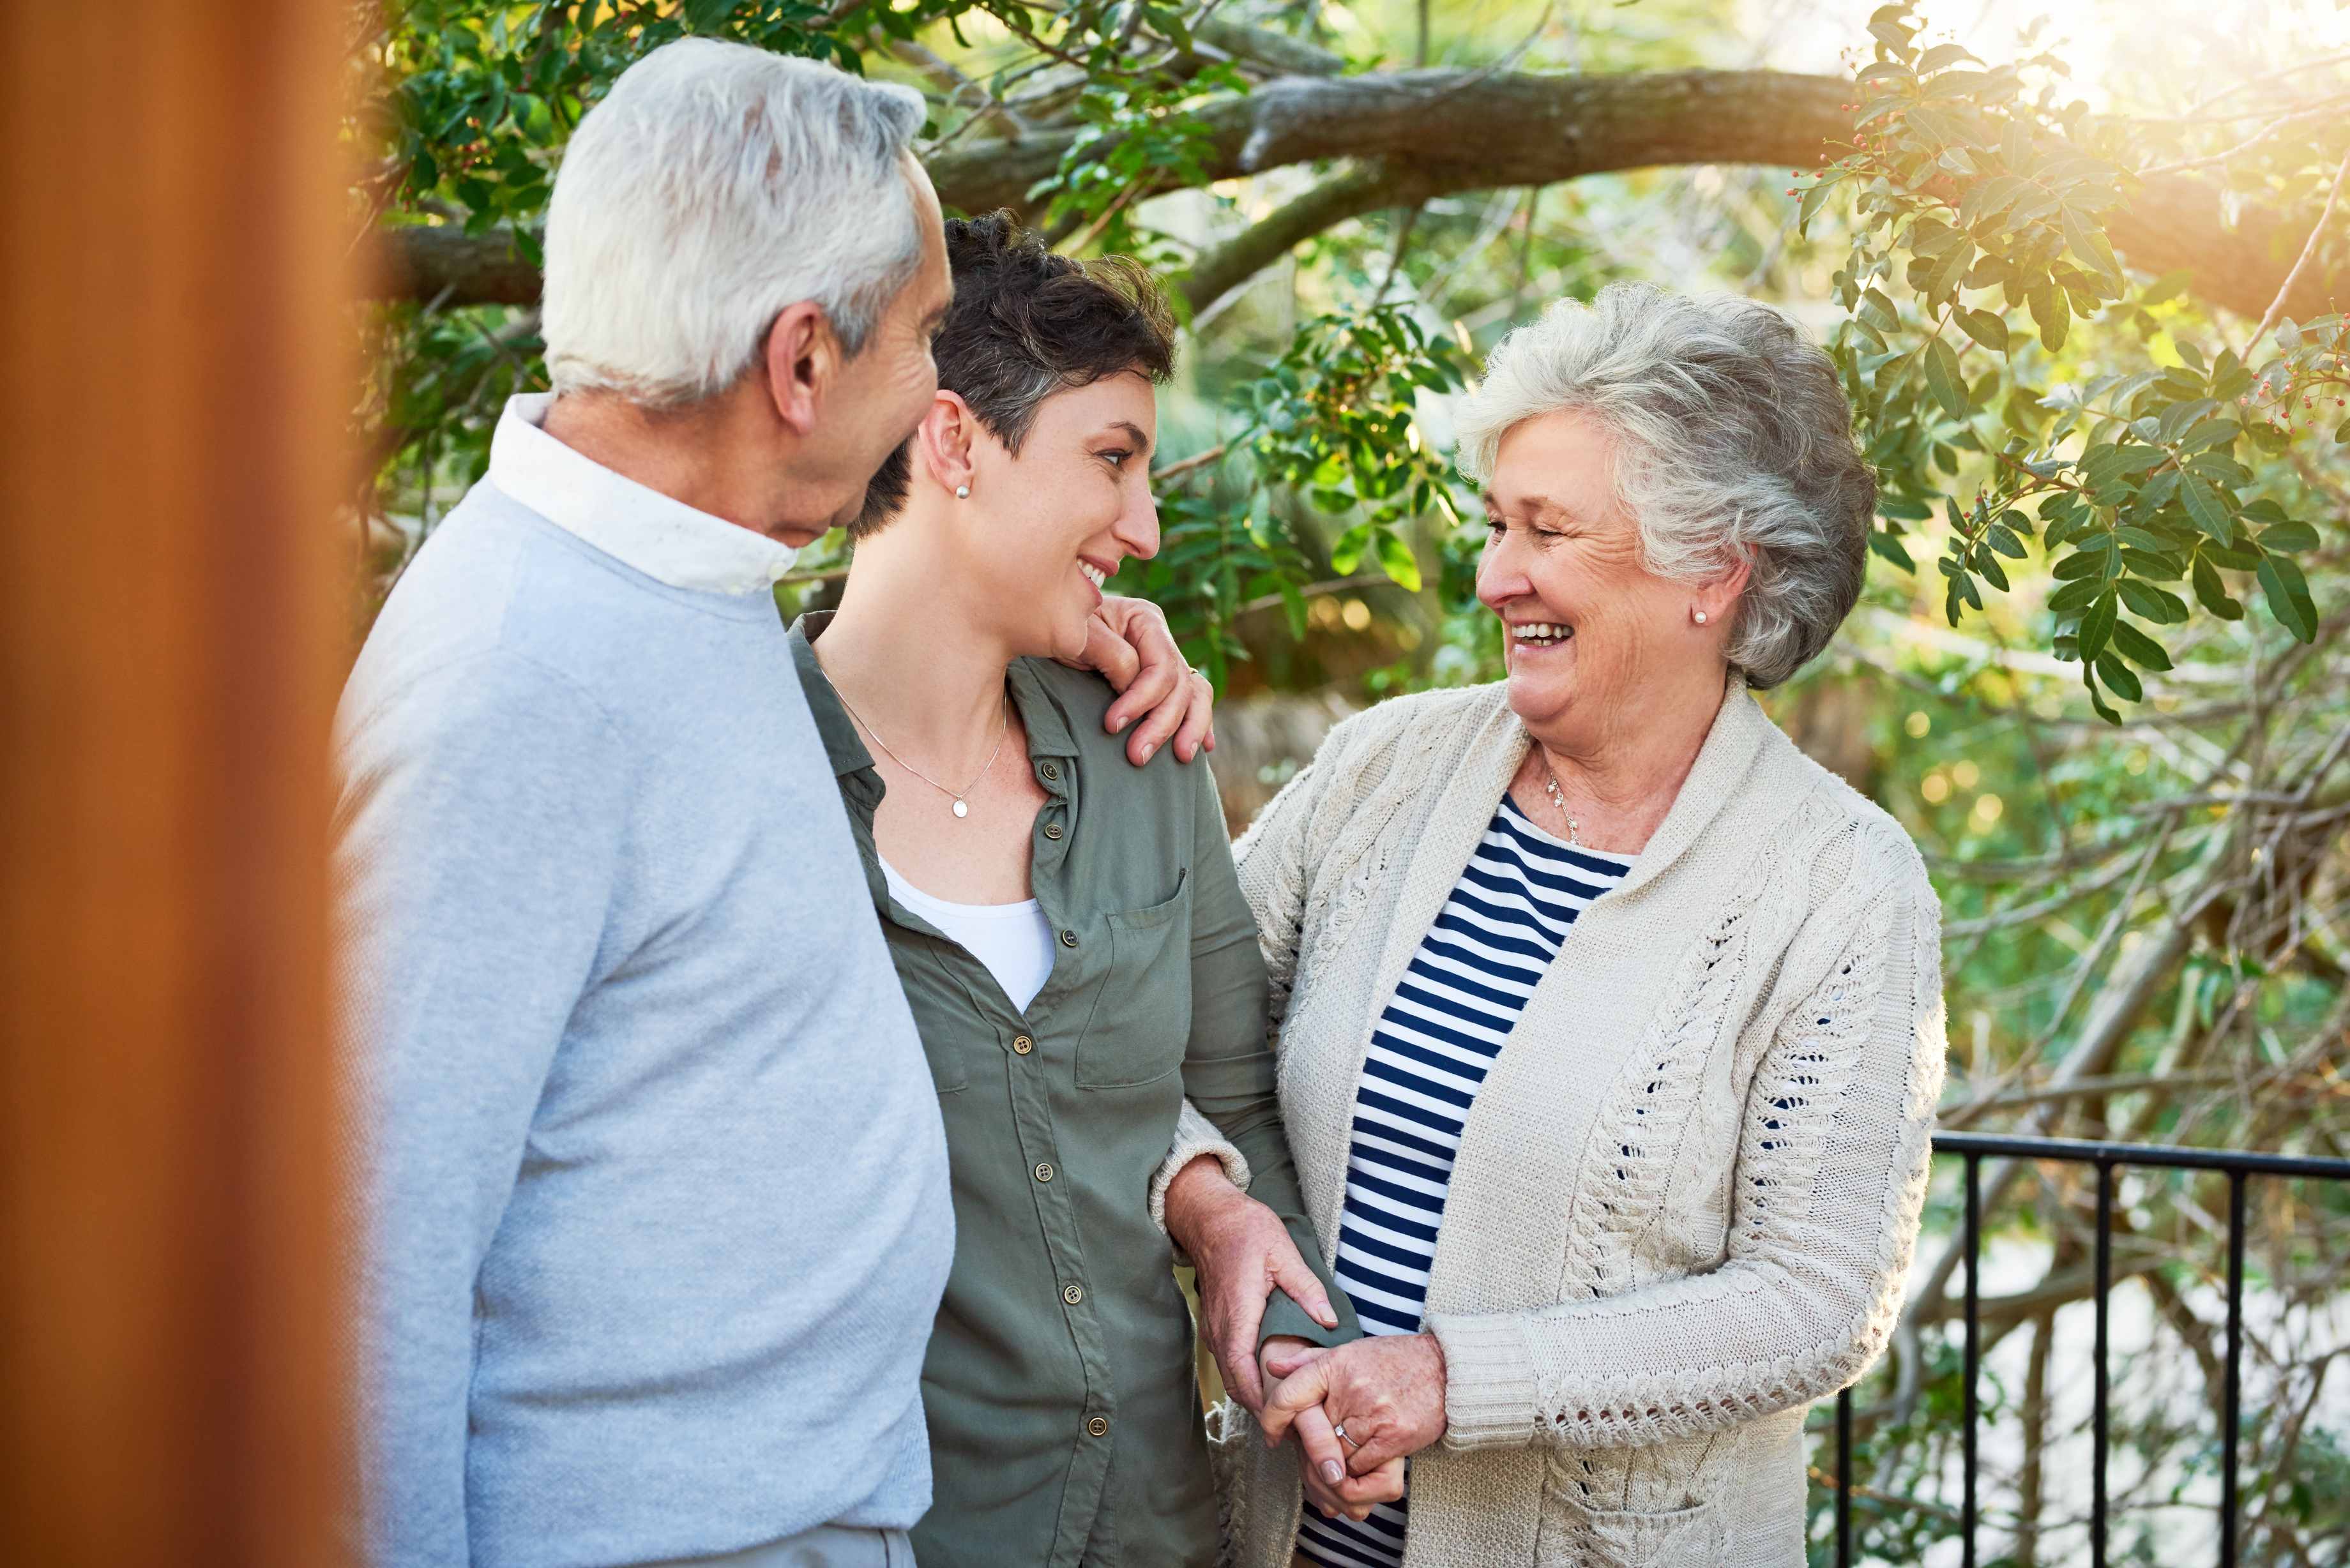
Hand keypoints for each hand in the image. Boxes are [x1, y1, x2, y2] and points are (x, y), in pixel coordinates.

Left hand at [1063, 595, 1214, 764]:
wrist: (1053, 625)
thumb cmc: (1064, 629)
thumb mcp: (1079, 634)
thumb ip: (1111, 654)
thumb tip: (1131, 684)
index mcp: (1146, 620)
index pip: (1160, 667)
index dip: (1140, 699)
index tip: (1111, 725)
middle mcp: (1163, 640)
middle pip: (1179, 686)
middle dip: (1161, 724)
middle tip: (1137, 756)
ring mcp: (1167, 661)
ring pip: (1195, 694)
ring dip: (1190, 728)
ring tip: (1181, 757)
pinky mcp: (1164, 683)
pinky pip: (1194, 700)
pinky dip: (1201, 723)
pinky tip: (1204, 747)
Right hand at [1163, 1157, 1336, 1411]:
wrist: (1210, 1217)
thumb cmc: (1245, 1230)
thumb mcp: (1283, 1253)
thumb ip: (1306, 1290)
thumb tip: (1329, 1322)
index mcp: (1238, 1314)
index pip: (1242, 1371)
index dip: (1261, 1400)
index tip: (1283, 1419)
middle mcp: (1220, 1327)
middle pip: (1235, 1382)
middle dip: (1261, 1407)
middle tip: (1292, 1424)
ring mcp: (1214, 1326)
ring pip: (1230, 1374)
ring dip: (1252, 1393)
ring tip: (1285, 1407)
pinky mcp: (1215, 1323)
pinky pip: (1228, 1360)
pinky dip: (1245, 1377)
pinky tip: (1269, 1379)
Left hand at [1257, 1337, 1404, 1520]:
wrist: (1445, 1369)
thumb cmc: (1393, 1360)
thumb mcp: (1349, 1351)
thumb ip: (1308, 1361)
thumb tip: (1272, 1366)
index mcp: (1335, 1366)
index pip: (1288, 1396)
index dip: (1271, 1419)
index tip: (1272, 1436)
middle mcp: (1351, 1390)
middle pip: (1311, 1437)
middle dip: (1308, 1452)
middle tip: (1309, 1460)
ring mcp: (1374, 1416)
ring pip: (1336, 1459)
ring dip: (1334, 1467)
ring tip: (1338, 1464)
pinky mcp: (1395, 1438)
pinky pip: (1362, 1470)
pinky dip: (1359, 1473)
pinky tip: (1362, 1464)